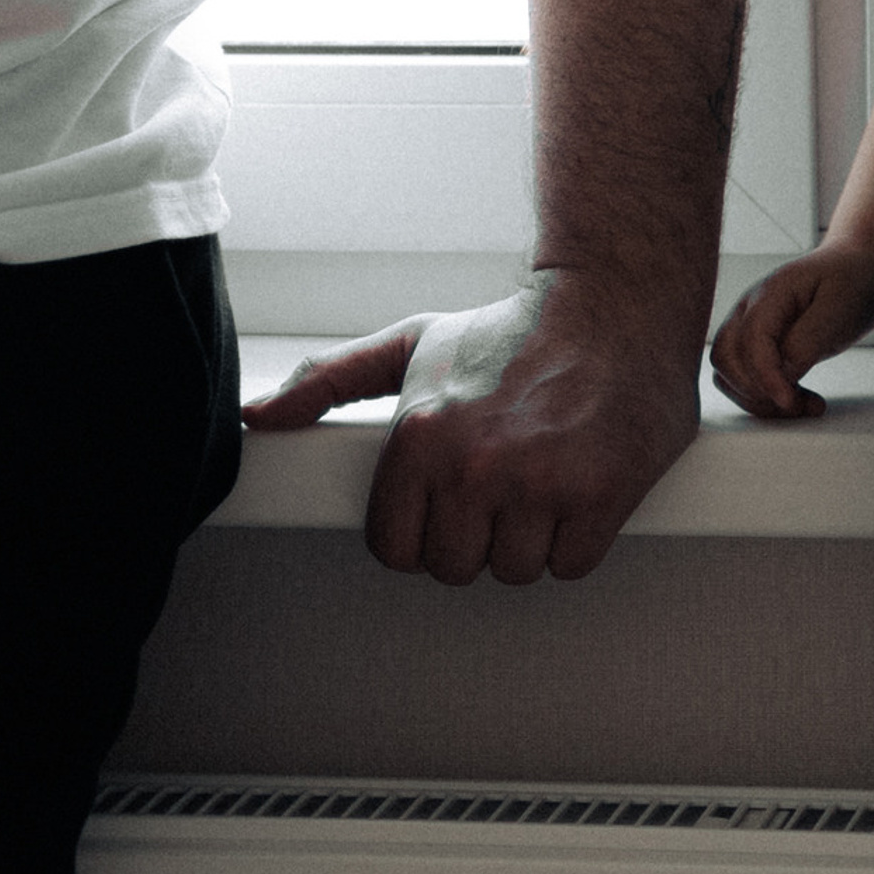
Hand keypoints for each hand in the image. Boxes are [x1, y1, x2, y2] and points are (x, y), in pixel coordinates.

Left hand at [239, 273, 701, 582]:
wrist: (614, 302)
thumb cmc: (511, 331)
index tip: (447, 499)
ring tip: (540, 478)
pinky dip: (576, 537)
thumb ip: (330, 382)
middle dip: (476, 536)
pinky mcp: (599, 497)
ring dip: (529, 538)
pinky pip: (569, 565)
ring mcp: (538, 486)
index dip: (422, 530)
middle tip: (500, 485)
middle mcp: (473, 466)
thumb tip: (259, 416)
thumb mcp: (411, 345)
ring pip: (514, 571)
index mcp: (420, 436)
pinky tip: (577, 485)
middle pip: (454, 568)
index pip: (396, 549)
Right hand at [708, 241, 873, 418]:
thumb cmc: (852, 282)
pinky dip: (765, 395)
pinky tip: (798, 398)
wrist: (857, 267)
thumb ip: (807, 343)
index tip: (790, 402)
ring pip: (729, 371)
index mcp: (771, 293)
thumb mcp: (838, 311)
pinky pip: (745, 375)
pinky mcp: (760, 343)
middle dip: (757, 391)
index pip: (751, 340)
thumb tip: (782, 376)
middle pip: (726, 357)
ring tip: (803, 405)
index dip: (765, 376)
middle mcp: (750, 308)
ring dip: (759, 397)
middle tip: (798, 404)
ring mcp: (751, 325)